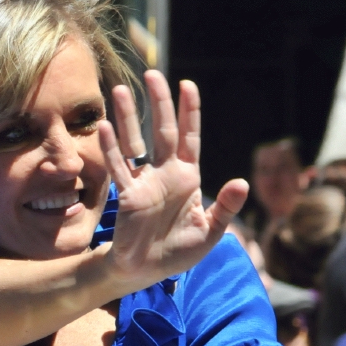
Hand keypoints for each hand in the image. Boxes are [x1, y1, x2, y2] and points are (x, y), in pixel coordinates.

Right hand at [99, 71, 248, 286]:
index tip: (187, 85)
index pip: (189, 137)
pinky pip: (118, 168)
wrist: (147, 271)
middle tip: (152, 74)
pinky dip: (111, 148)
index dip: (189, 112)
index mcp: (188, 178)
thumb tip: (241, 181)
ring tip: (120, 90)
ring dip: (128, 117)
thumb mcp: (211, 232)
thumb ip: (226, 208)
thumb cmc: (178, 252)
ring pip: (135, 142)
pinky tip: (104, 128)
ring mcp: (143, 182)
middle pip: (161, 130)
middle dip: (158, 102)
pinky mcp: (126, 195)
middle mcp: (165, 174)